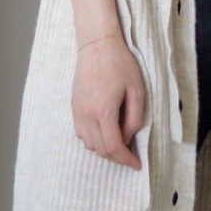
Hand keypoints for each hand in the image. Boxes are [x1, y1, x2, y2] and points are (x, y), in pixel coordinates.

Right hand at [72, 30, 145, 169]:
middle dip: (116, 157)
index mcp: (104, 111)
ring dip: (104, 148)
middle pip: (100, 149)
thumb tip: (128, 137)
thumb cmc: (120, 64)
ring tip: (119, 141)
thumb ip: (134, 118)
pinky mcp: (73, 107)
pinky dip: (93, 139)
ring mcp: (77, 111)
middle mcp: (87, 114)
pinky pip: (80, 133)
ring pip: (88, 144)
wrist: (96, 45)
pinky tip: (104, 131)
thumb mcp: (136, 90)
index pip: (114, 147)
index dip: (126, 159)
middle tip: (130, 154)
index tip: (136, 164)